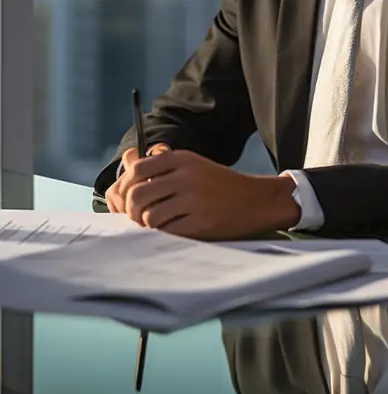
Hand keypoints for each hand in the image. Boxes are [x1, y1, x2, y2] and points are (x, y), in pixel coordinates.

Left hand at [107, 148, 299, 239]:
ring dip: (148, 226)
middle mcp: (186, 176)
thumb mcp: (192, 166)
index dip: (125, 186)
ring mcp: (194, 199)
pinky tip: (173, 231)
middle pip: (138, 195)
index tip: (126, 199)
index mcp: (182, 159)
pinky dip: (164, 235)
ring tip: (158, 225)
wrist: (257, 201)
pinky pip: (167, 232)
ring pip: (150, 216)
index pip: (137, 169)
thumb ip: (161, 165)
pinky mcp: (201, 222)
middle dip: (132, 211)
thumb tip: (127, 161)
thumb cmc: (219, 185)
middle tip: (138, 218)